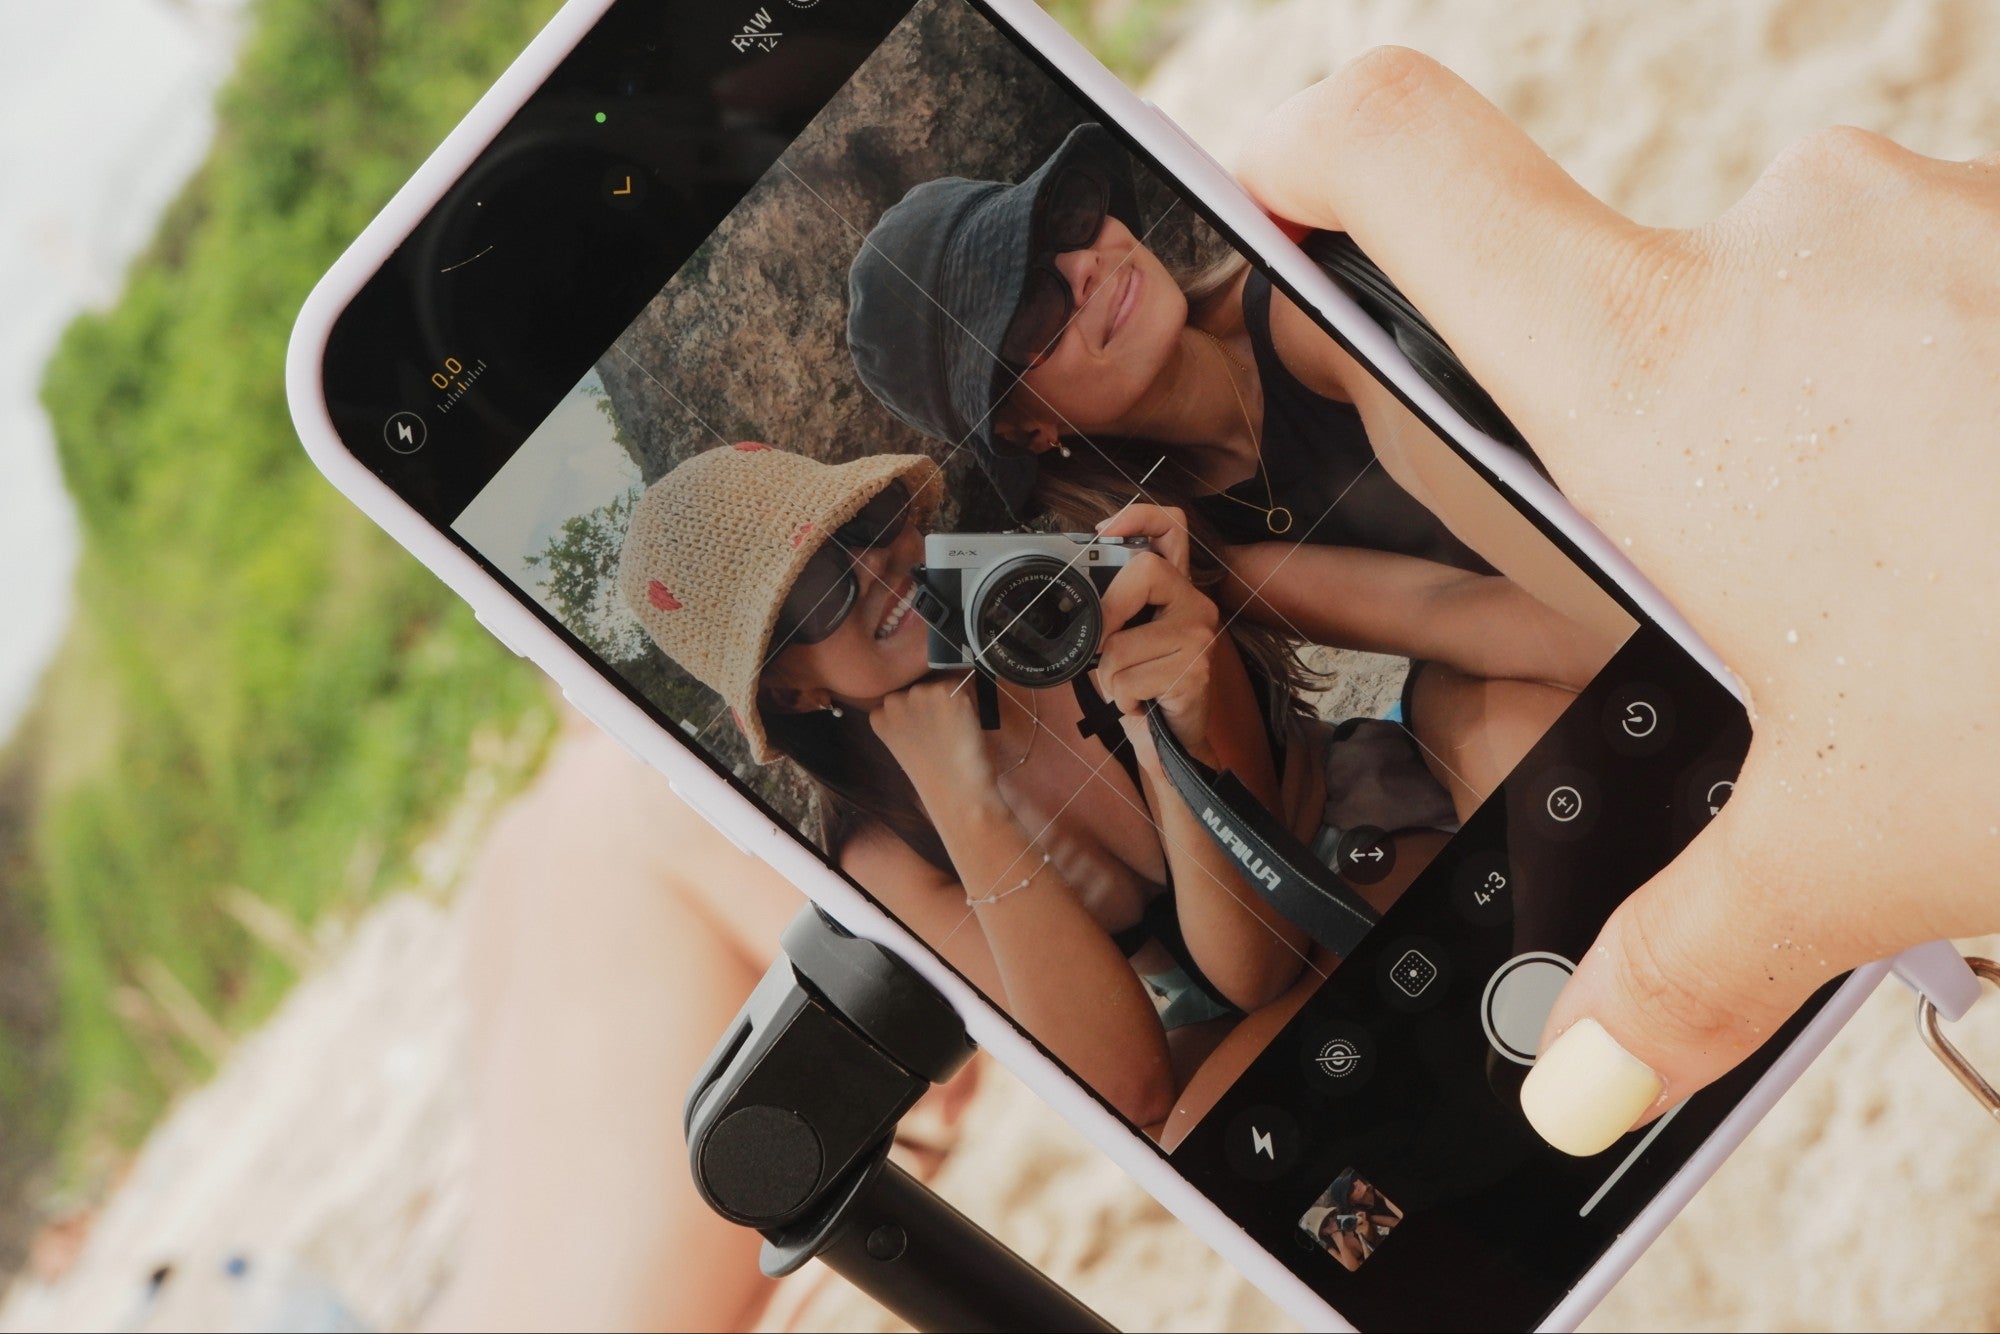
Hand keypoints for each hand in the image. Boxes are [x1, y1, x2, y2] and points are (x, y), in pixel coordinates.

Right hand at [870, 674, 998, 803]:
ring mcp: (921, 694)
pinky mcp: (948, 692)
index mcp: (879, 716)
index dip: (915, 713)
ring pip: (940, 686)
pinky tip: (966, 726)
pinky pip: (964, 687)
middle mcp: (895, 700)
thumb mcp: (904, 746)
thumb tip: (921, 702)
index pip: (897, 699)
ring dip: (950, 701)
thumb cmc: (934, 777)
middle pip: (918, 688)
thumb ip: (904, 722)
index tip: (923, 732)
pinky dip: (970, 702)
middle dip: (930, 703)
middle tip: (941, 732)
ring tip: (954, 732)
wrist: (957, 793)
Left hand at [1093, 504, 1223, 764]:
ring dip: (1109, 676)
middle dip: (1108, 613)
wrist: (1174, 744)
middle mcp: (1196, 605)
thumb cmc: (1145, 688)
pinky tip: (1141, 703)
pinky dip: (1121, 699)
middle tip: (1107, 646)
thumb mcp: (1125, 640)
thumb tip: (1070, 599)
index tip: (1103, 529)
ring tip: (1131, 686)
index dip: (1139, 515)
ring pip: (1121, 643)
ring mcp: (1200, 637)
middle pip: (1144, 571)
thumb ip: (1111, 611)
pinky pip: (1128, 679)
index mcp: (1177, 590)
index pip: (1172, 528)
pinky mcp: (1195, 671)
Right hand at [1239, 51, 1999, 1153]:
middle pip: (1602, 293)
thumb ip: (1681, 960)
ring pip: (1790, 307)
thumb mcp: (1856, 846)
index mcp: (1652, 372)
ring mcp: (1933, 214)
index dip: (1293, 152)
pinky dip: (1926, 404)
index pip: (1397, 153)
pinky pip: (1926, 296)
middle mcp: (1777, 247)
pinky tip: (1985, 534)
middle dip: (1638, 441)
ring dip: (1809, 436)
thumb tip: (1581, 1079)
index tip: (1260, 203)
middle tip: (1723, 595)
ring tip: (1901, 595)